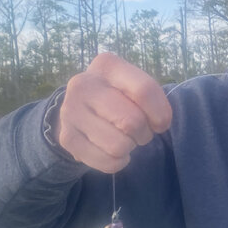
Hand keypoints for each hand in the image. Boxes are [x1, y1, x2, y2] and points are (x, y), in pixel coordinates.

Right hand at [57, 52, 172, 172]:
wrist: (81, 109)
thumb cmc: (119, 97)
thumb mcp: (135, 87)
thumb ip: (152, 99)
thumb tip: (159, 123)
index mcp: (107, 65)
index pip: (144, 90)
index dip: (160, 114)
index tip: (160, 122)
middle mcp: (83, 84)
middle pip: (132, 121)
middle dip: (144, 133)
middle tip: (138, 131)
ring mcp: (70, 111)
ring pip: (119, 145)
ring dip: (129, 147)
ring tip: (123, 138)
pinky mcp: (66, 138)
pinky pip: (107, 162)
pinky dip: (117, 162)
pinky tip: (111, 150)